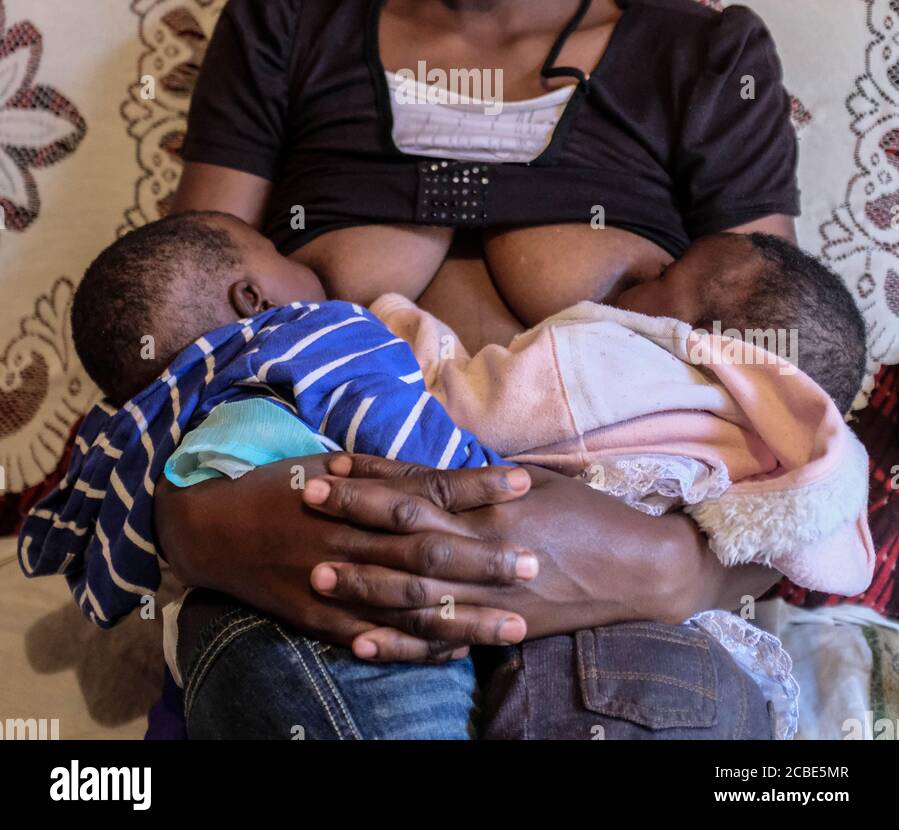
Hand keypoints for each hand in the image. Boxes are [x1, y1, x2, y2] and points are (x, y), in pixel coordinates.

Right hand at [153, 452, 537, 662]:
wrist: (209, 525)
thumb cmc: (276, 485)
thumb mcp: (326, 462)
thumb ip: (380, 471)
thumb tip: (435, 470)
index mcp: (354, 493)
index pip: (429, 488)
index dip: (478, 485)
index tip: (526, 480)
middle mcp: (348, 538)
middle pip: (428, 551)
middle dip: (484, 560)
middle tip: (533, 565)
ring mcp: (333, 582)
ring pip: (409, 605)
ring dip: (466, 617)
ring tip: (515, 625)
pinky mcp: (316, 617)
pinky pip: (372, 639)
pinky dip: (411, 650)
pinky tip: (452, 655)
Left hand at [302, 455, 745, 653]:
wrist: (639, 567)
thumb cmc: (588, 512)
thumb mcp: (533, 481)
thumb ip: (478, 481)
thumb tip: (428, 470)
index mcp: (493, 505)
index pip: (418, 487)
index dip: (371, 476)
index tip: (328, 465)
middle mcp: (486, 547)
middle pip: (405, 531)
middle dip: (353, 518)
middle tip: (303, 504)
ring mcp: (490, 593)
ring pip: (414, 589)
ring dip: (363, 580)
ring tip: (316, 571)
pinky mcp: (498, 629)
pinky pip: (440, 640)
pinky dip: (397, 643)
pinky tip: (358, 641)